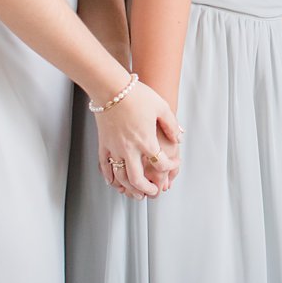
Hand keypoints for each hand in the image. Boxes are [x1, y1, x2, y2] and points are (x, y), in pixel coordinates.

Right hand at [94, 78, 182, 198]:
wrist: (111, 88)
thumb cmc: (136, 95)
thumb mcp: (161, 107)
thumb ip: (171, 124)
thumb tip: (178, 137)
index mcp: (146, 140)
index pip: (161, 163)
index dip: (170, 167)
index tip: (173, 165)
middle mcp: (130, 148)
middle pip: (138, 179)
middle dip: (147, 189)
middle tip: (154, 192)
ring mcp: (114, 148)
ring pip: (120, 177)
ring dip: (129, 189)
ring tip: (136, 194)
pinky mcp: (103, 144)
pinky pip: (105, 167)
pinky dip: (110, 178)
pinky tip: (114, 182)